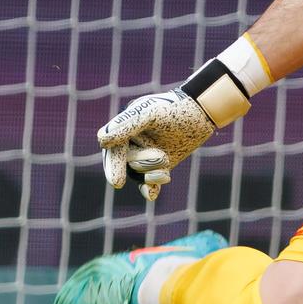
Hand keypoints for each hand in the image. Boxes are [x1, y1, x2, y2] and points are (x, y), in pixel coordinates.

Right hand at [97, 89, 215, 202]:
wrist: (201, 113)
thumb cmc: (174, 109)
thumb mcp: (151, 114)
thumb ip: (127, 124)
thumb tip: (101, 140)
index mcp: (123, 127)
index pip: (112, 149)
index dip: (114, 165)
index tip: (117, 182)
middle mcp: (131, 142)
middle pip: (126, 162)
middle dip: (143, 162)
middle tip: (163, 156)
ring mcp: (145, 155)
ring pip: (138, 173)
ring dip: (151, 172)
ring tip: (167, 160)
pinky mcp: (160, 165)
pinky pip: (149, 182)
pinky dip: (150, 188)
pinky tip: (152, 194)